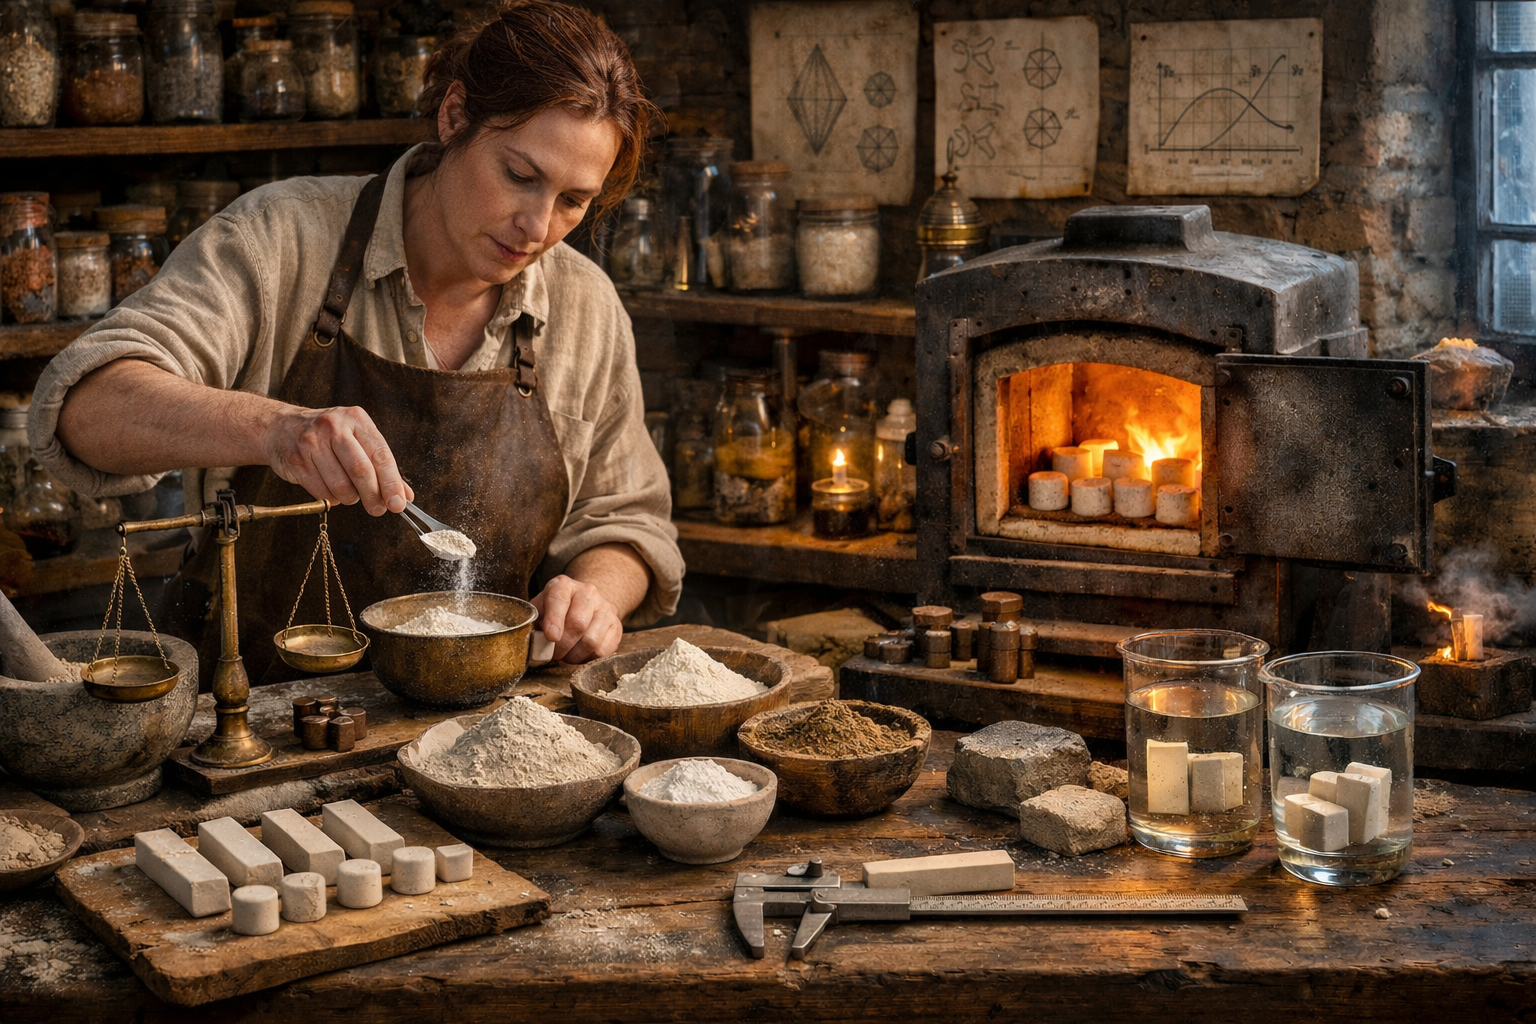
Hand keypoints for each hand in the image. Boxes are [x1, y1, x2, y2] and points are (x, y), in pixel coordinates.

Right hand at [261, 405, 412, 515]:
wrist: (282, 428)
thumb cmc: (329, 437)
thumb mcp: (358, 440)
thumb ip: (381, 466)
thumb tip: (404, 497)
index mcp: (356, 419)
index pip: (380, 455)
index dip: (392, 483)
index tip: (399, 504)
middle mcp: (333, 427)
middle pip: (361, 471)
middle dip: (373, 496)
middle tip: (378, 510)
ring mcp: (312, 443)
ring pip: (341, 486)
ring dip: (351, 498)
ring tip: (350, 492)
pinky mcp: (296, 461)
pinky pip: (321, 492)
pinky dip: (332, 498)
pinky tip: (332, 489)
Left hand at [532, 574, 623, 663]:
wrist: (585, 603)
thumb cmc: (556, 611)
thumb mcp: (540, 610)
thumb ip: (534, 624)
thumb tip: (535, 645)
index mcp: (563, 585)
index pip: (559, 600)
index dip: (554, 620)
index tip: (551, 637)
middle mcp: (587, 592)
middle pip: (578, 623)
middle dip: (563, 645)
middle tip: (554, 654)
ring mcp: (605, 607)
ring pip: (591, 640)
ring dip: (575, 655)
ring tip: (566, 655)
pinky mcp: (616, 625)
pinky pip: (604, 650)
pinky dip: (588, 658)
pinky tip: (580, 654)